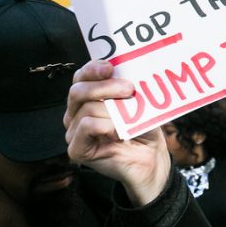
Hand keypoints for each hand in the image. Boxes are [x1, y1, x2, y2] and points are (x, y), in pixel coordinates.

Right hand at [65, 60, 171, 206]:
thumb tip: (127, 72)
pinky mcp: (77, 150)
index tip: (109, 67)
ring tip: (130, 118)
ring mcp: (74, 132)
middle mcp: (76, 114)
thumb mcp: (138, 103)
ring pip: (87, 109)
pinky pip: (87, 127)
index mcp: (87, 99)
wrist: (151, 159)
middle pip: (78, 91)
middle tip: (129, 89)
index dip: (92, 69)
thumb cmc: (143, 130)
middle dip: (105, 87)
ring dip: (113, 111)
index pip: (81, 78)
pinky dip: (106, 125)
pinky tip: (120, 132)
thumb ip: (128, 88)